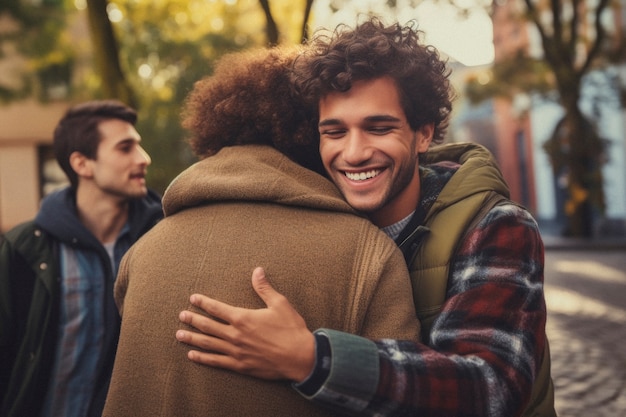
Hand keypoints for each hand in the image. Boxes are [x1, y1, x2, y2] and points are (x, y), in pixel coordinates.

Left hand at [176, 267, 315, 381]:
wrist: (300, 357)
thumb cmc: (291, 329)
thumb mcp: (280, 304)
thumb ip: (264, 288)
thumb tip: (257, 270)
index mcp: (243, 318)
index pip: (217, 308)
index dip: (203, 303)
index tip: (193, 299)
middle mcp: (235, 335)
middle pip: (207, 326)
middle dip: (192, 320)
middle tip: (181, 316)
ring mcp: (236, 352)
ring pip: (208, 343)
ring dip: (192, 338)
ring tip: (179, 335)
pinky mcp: (240, 365)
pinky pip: (216, 361)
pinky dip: (202, 358)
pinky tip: (192, 355)